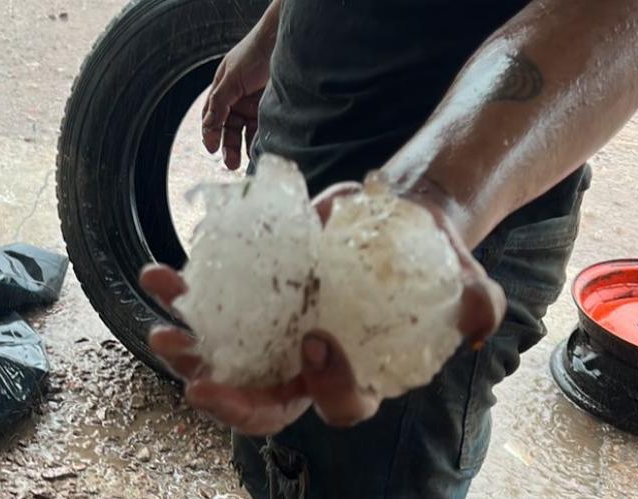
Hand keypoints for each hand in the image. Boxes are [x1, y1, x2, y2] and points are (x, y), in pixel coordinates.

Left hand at [139, 181, 504, 434]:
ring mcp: (275, 332)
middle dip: (229, 400)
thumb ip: (479, 304)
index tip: (317, 340)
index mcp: (358, 374)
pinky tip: (158, 275)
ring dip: (188, 351)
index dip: (325, 387)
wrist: (398, 220)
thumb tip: (479, 326)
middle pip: (263, 401)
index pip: (337, 405)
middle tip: (199, 385)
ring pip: (223, 360)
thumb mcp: (467, 279)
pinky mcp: (254, 295)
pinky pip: (210, 304)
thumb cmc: (433, 260)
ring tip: (162, 329)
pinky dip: (181, 293)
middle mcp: (308, 364)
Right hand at [201, 25, 273, 169]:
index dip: (210, 133)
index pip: (211, 117)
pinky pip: (262, 129)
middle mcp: (237, 99)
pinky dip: (259, 141)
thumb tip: (207, 126)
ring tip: (244, 163)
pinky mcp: (270, 109)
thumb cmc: (254, 53)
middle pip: (228, 129)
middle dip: (228, 146)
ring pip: (245, 132)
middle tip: (230, 163)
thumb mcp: (231, 78)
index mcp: (222, 90)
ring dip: (243, 148)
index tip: (212, 148)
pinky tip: (260, 150)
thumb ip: (219, 102)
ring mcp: (254, 105)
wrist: (282, 42)